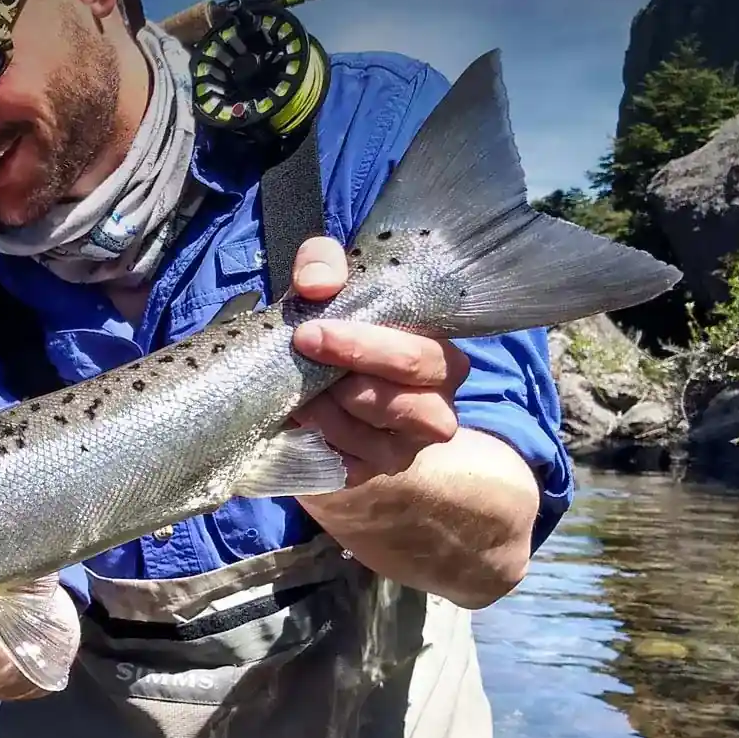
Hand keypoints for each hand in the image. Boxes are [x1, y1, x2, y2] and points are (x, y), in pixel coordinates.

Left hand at [287, 236, 471, 483]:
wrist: (299, 383)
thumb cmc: (329, 328)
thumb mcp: (325, 286)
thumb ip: (323, 265)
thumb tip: (318, 284)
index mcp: (438, 356)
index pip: (422, 355)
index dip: (367, 345)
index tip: (310, 332)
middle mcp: (436, 404)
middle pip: (409, 402)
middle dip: (349, 373)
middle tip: (301, 350)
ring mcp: (407, 445)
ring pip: (377, 437)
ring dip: (329, 411)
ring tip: (300, 389)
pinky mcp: (372, 472)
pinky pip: (350, 466)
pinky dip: (319, 440)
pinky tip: (300, 419)